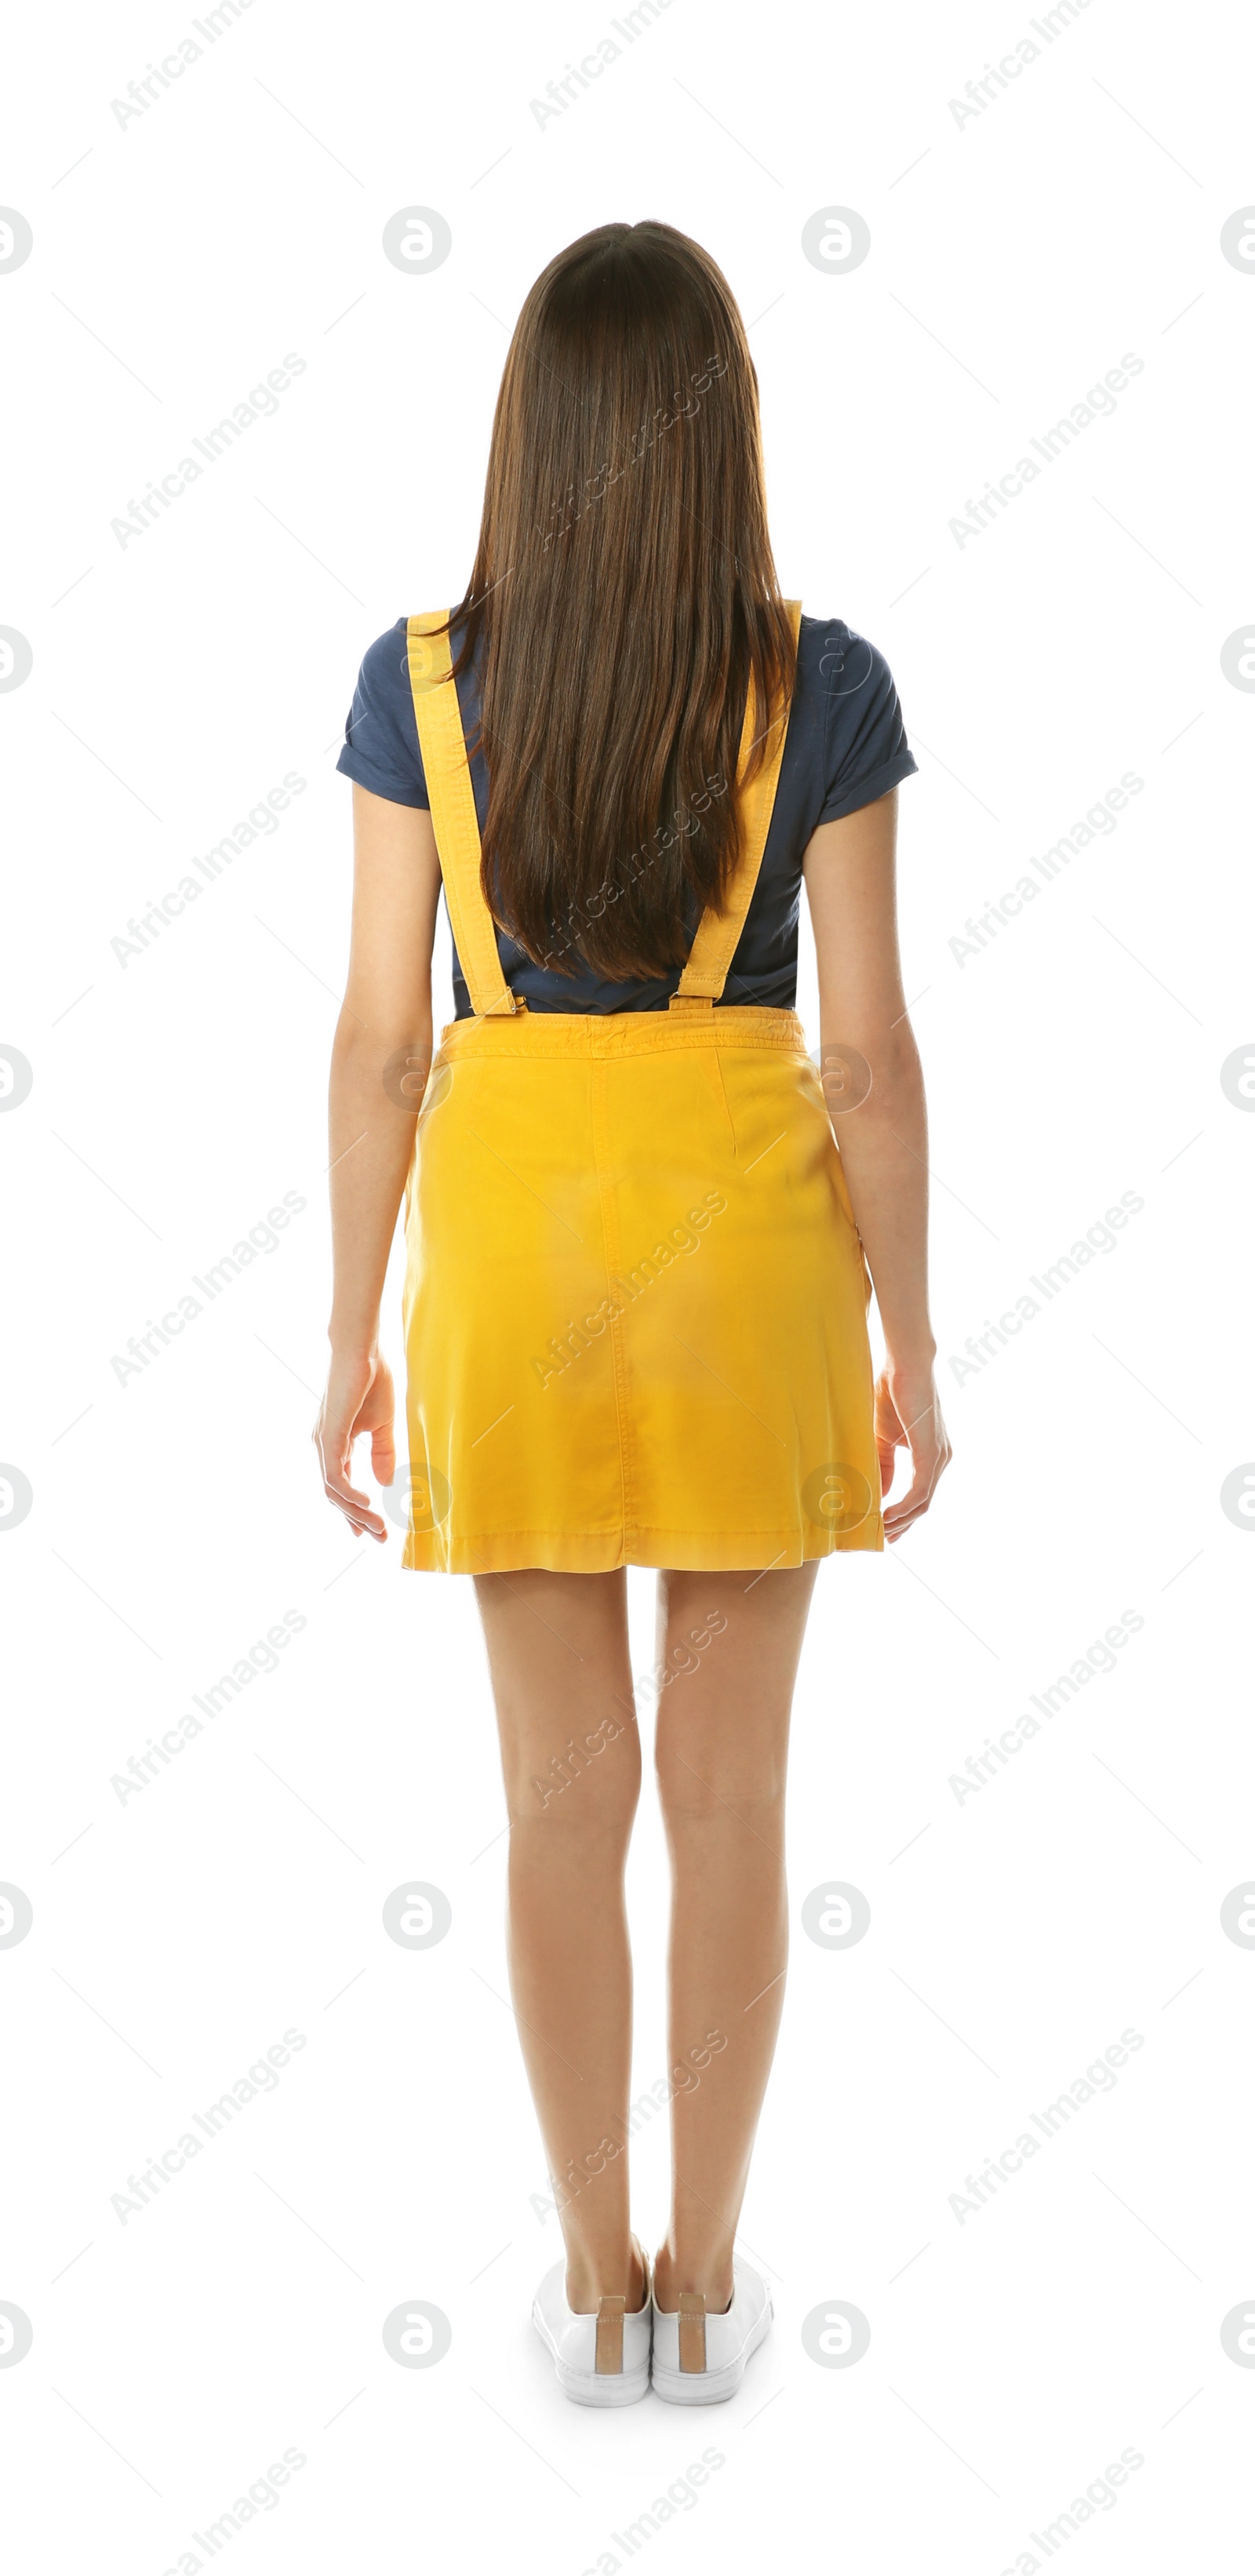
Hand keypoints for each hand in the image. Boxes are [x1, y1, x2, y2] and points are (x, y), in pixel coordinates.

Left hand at [313, 1348, 395, 1541]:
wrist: (361, 1349)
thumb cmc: (372, 1379)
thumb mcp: (383, 1425)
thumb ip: (383, 1454)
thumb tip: (385, 1483)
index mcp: (336, 1443)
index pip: (341, 1485)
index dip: (354, 1510)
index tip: (370, 1530)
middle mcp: (324, 1446)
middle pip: (335, 1494)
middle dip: (357, 1517)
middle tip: (378, 1537)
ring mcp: (323, 1443)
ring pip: (333, 1490)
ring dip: (356, 1512)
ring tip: (378, 1527)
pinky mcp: (328, 1437)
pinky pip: (335, 1476)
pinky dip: (349, 1493)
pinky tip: (367, 1504)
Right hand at [875, 1360, 949, 1541]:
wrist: (905, 1365)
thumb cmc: (893, 1393)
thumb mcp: (882, 1437)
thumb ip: (883, 1466)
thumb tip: (880, 1494)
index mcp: (931, 1454)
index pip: (920, 1494)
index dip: (903, 1514)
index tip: (884, 1527)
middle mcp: (941, 1459)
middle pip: (924, 1504)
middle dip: (903, 1524)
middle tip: (884, 1539)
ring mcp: (939, 1457)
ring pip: (923, 1502)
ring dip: (902, 1520)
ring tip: (881, 1531)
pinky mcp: (931, 1454)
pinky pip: (920, 1491)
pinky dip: (903, 1507)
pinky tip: (887, 1516)